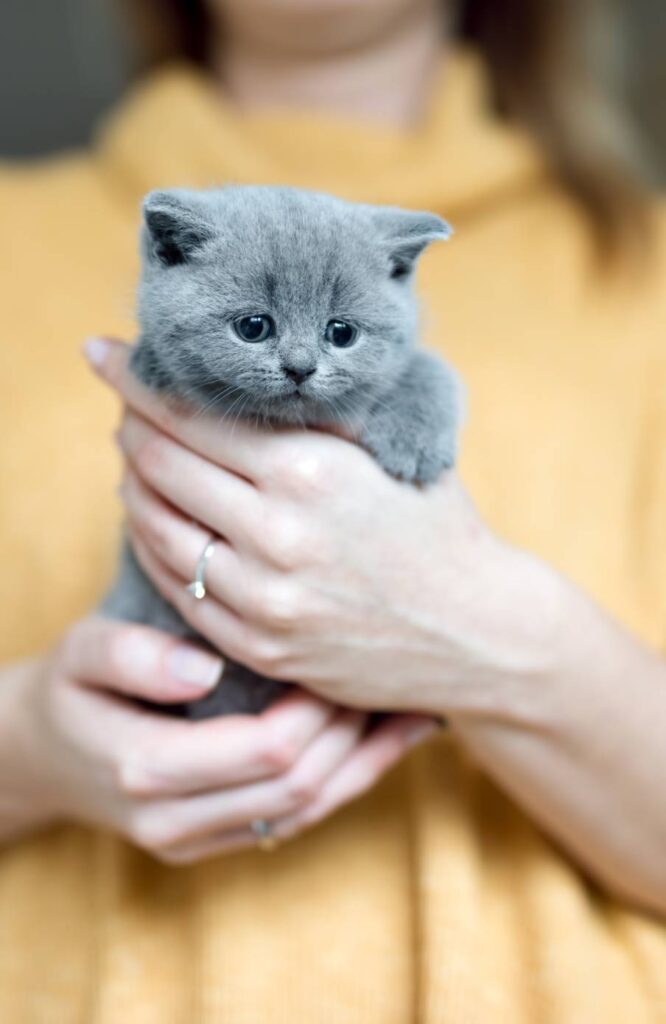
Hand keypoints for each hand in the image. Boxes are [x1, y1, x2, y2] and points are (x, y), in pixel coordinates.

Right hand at [0, 616, 435, 861]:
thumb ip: (131, 656)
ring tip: (408, 705)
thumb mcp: (80, 653)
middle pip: (298, 785)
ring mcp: (195, 841)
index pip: (266, 749)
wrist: (44, 753)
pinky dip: (345, 781)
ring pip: (306, 811)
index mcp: (146, 770)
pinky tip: (382, 741)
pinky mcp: (213, 843)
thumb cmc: (71, 688)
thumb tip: (206, 669)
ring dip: (362, 761)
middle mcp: (174, 821)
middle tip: (382, 670)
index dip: (317, 706)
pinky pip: (294, 820)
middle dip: (350, 729)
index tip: (341, 651)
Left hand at [87, 337, 560, 718]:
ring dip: (132, 485)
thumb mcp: (396, 446)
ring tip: (132, 458)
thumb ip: (325, 408)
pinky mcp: (260, 646)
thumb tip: (257, 361)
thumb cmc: (440, 525)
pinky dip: (153, 546)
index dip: (136, 378)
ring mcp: (264, 598)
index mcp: (311, 469)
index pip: (191, 412)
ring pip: (157, 527)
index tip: (104, 353)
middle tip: (123, 404)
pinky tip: (152, 521)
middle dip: (129, 424)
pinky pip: (177, 588)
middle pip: (160, 465)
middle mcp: (278, 534)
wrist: (478, 632)